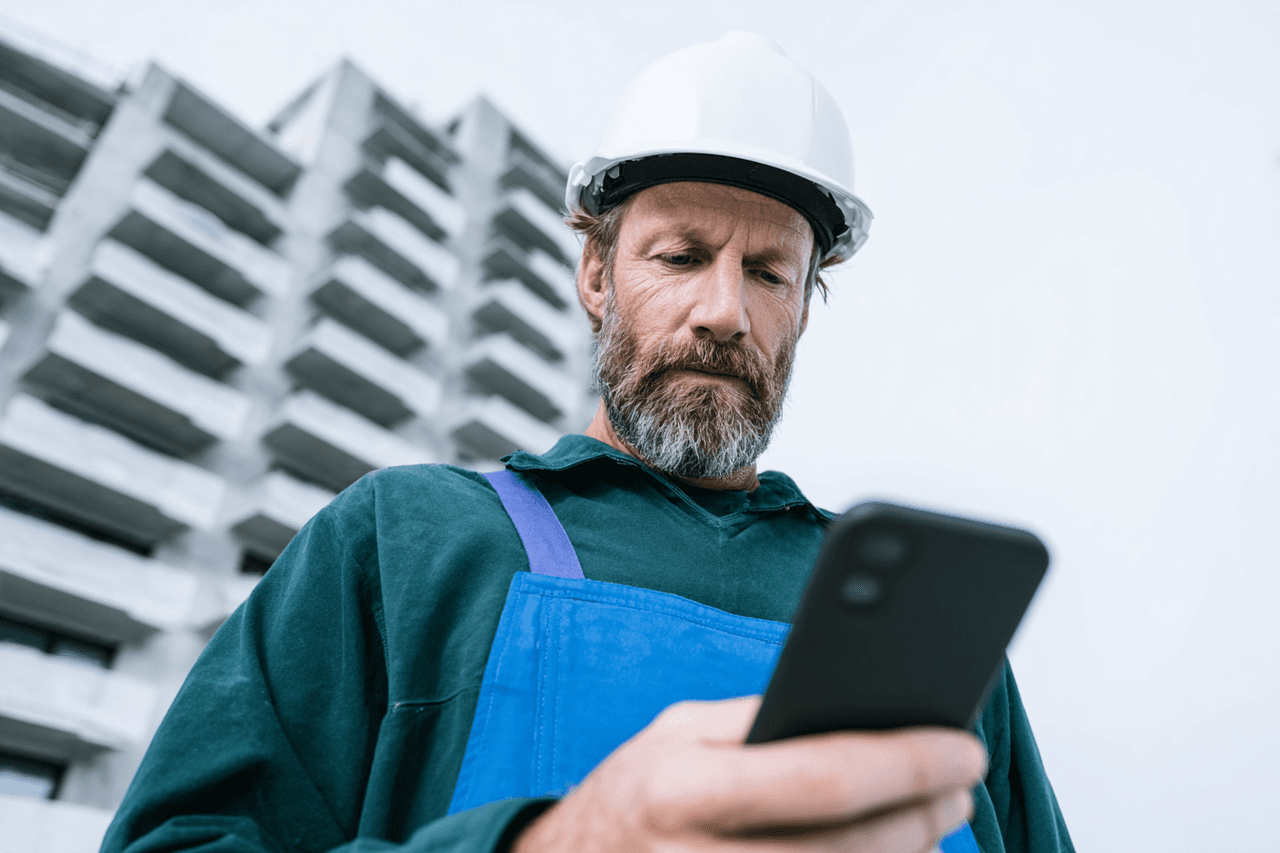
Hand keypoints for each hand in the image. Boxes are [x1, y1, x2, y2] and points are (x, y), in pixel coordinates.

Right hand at [512, 696, 985, 852]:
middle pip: (852, 850)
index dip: (907, 763)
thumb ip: (756, 722)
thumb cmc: (633, 795)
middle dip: (927, 814)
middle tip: (962, 784)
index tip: (962, 746)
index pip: (821, 777)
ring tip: (933, 819)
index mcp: (679, 789)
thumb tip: (859, 710)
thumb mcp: (676, 735)